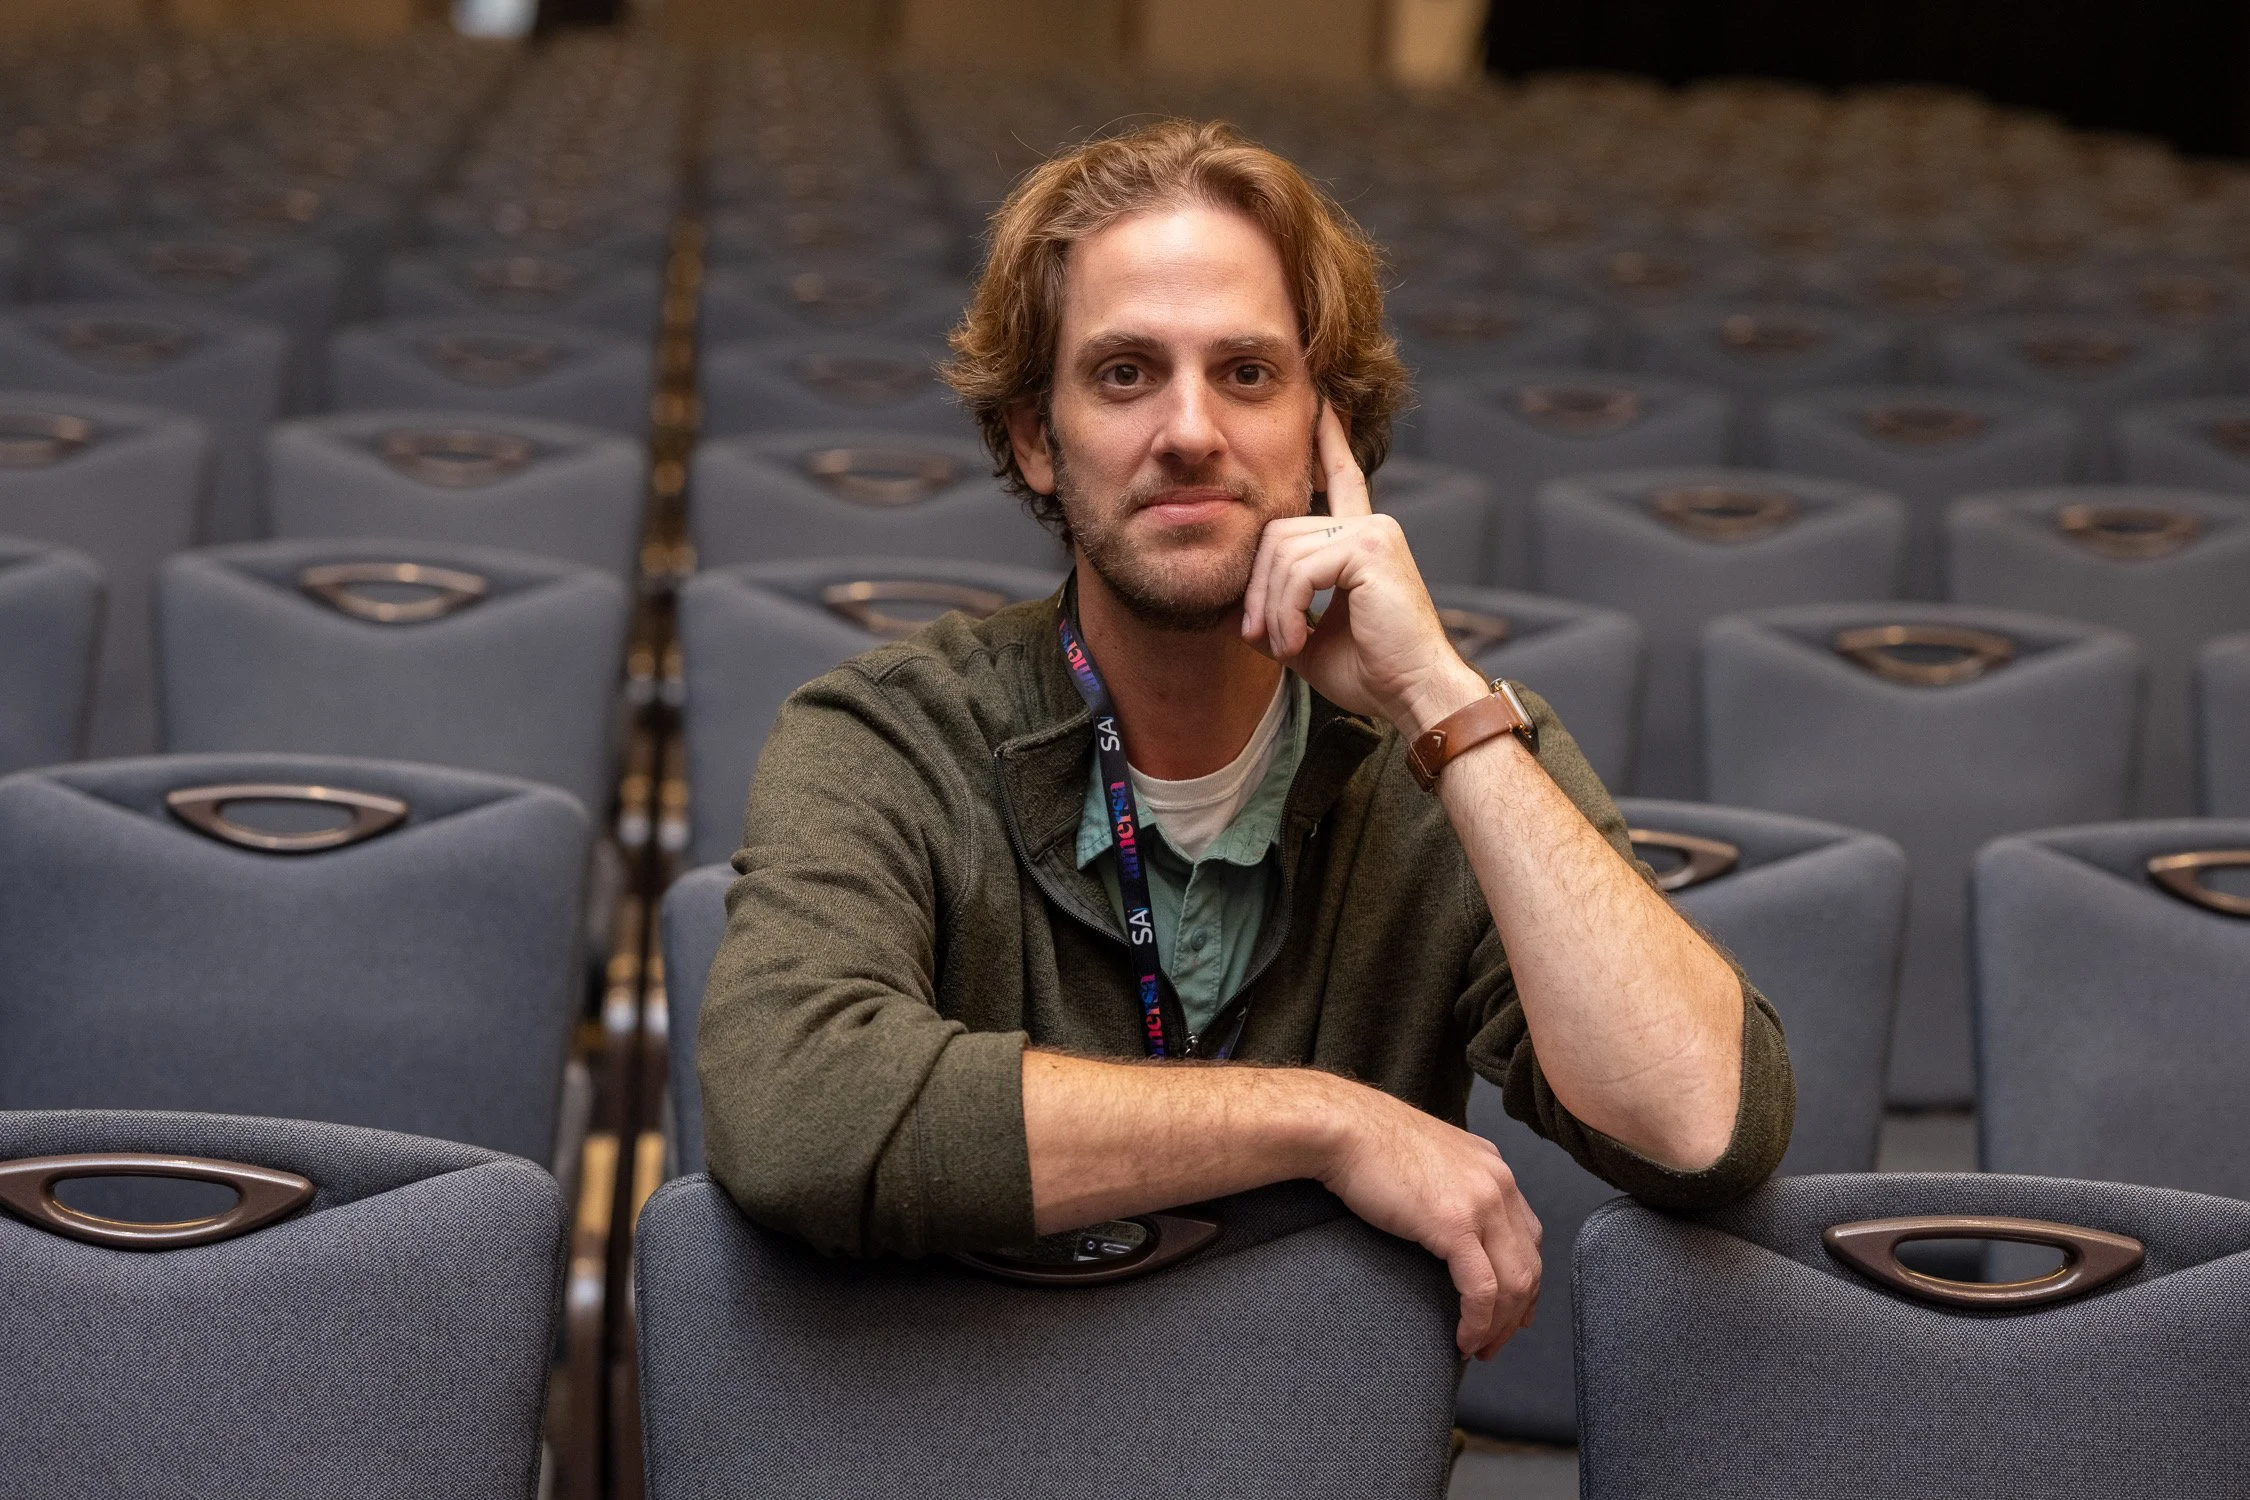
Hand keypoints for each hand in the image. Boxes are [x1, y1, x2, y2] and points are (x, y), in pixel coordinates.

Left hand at [1240, 404, 1485, 734]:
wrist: (1416, 695)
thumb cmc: (1373, 674)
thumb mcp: (1310, 640)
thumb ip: (1279, 615)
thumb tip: (1241, 616)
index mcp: (1362, 539)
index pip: (1342, 478)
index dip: (1328, 441)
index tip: (1322, 403)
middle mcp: (1371, 526)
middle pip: (1278, 534)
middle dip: (1257, 589)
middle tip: (1257, 636)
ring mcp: (1373, 532)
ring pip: (1282, 554)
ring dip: (1270, 609)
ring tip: (1283, 646)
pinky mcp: (1369, 550)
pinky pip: (1300, 572)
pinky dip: (1287, 612)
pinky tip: (1295, 643)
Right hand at [1312, 1073, 1542, 1358]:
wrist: (1342, 1127)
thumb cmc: (1366, 1141)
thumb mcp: (1425, 1158)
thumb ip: (1446, 1184)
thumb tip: (1440, 1220)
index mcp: (1492, 1167)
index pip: (1527, 1234)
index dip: (1526, 1280)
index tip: (1514, 1313)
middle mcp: (1497, 1182)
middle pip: (1530, 1263)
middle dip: (1518, 1313)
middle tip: (1496, 1343)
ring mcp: (1481, 1202)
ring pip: (1515, 1282)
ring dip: (1502, 1326)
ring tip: (1480, 1348)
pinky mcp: (1456, 1224)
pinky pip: (1483, 1289)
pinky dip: (1479, 1322)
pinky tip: (1464, 1339)